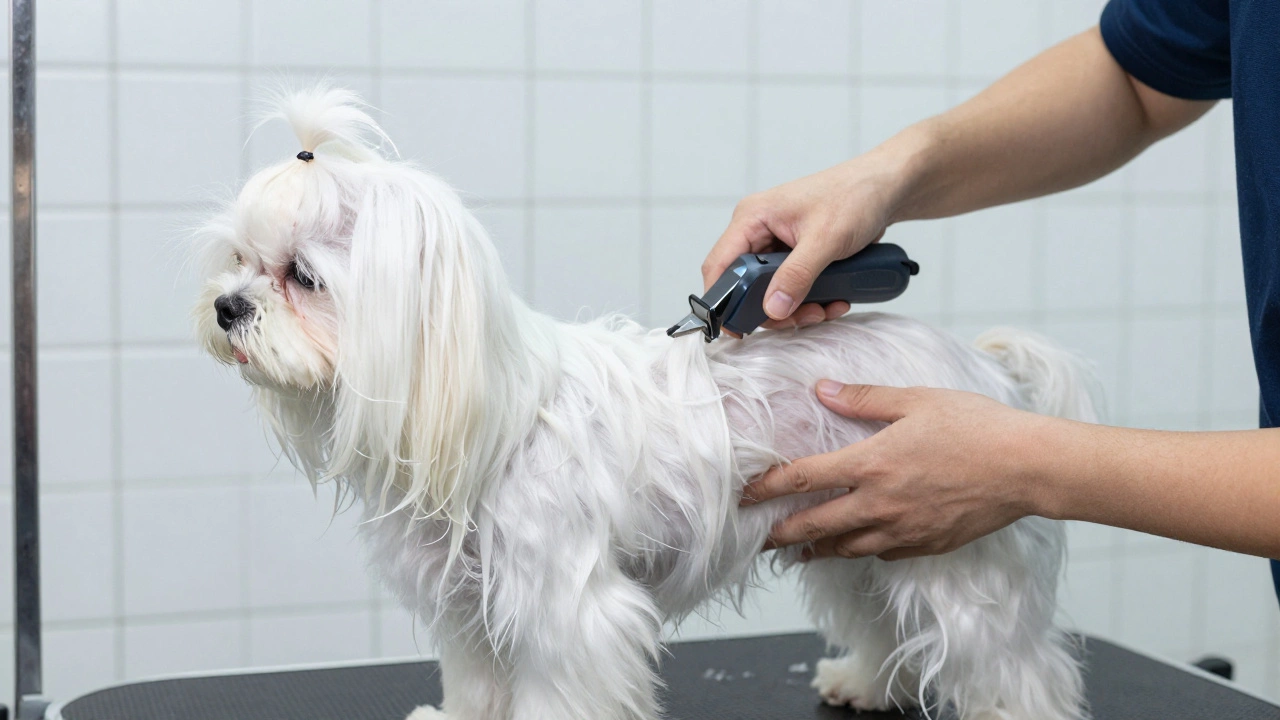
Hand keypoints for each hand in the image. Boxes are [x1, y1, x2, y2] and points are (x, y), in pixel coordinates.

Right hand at [702, 155, 905, 329]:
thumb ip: (797, 275)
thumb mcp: (825, 239)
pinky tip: (834, 300)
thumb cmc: (855, 196)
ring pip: (771, 292)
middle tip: (802, 316)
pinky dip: (810, 301)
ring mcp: (776, 246)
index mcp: (752, 218)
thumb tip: (772, 308)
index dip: (721, 300)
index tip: (738, 329)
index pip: (720, 264)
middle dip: (774, 308)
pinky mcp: (794, 257)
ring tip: (826, 308)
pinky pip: (791, 288)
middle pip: (746, 286)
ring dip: (797, 308)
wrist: (886, 189)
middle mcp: (758, 232)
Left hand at [742, 381, 1052, 560]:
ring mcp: (902, 530)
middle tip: (760, 538)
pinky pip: (883, 554)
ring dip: (817, 550)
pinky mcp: (926, 545)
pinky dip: (863, 551)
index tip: (745, 494)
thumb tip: (823, 389)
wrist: (1027, 468)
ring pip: (846, 548)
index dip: (767, 488)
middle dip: (781, 533)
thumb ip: (865, 397)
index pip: (802, 480)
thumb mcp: (916, 400)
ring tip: (799, 552)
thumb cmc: (976, 427)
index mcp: (870, 464)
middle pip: (814, 526)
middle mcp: (879, 504)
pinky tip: (858, 546)